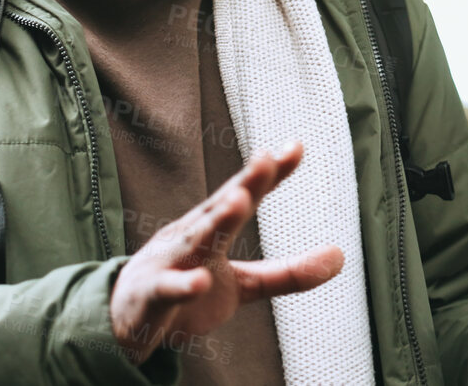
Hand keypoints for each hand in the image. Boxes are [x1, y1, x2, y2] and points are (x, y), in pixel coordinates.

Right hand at [108, 141, 343, 364]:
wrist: (127, 320)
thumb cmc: (187, 287)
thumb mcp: (243, 285)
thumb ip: (287, 273)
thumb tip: (341, 256)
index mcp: (213, 227)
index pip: (244, 194)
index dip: (269, 174)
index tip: (296, 146)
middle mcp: (191, 235)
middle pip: (220, 206)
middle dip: (243, 183)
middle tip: (266, 159)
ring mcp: (170, 261)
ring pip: (194, 239)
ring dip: (216, 220)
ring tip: (240, 200)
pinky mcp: (153, 294)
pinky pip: (168, 289)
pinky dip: (183, 285)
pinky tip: (200, 281)